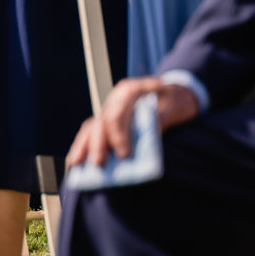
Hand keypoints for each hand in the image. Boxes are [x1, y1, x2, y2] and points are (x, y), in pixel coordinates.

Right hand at [65, 77, 200, 167]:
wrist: (179, 91)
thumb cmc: (176, 100)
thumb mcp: (174, 106)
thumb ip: (160, 119)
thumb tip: (145, 142)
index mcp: (129, 91)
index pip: (116, 115)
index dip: (117, 136)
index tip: (124, 155)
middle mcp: (115, 99)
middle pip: (100, 123)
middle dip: (98, 145)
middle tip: (98, 164)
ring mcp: (110, 108)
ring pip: (91, 127)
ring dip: (83, 146)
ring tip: (75, 163)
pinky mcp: (110, 120)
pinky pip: (92, 131)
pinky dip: (84, 145)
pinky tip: (77, 159)